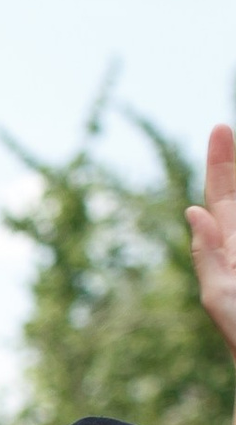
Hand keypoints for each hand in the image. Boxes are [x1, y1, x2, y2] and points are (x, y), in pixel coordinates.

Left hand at [186, 123, 235, 346]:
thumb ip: (209, 256)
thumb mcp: (220, 298)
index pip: (223, 196)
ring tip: (229, 146)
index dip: (221, 163)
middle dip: (234, 161)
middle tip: (225, 126)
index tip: (221, 127)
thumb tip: (193, 212)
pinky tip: (233, 207)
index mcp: (231, 247)